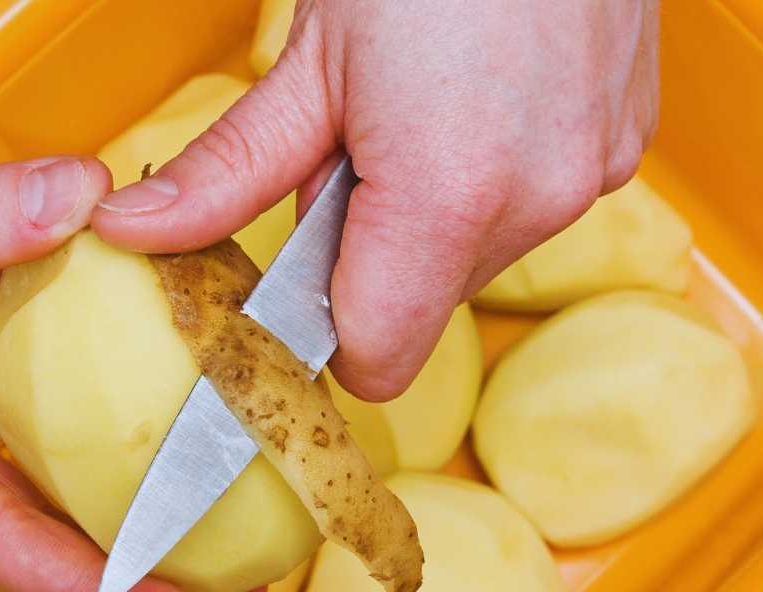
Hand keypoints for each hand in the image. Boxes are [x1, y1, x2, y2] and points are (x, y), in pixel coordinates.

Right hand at [0, 2, 255, 591]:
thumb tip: (81, 208)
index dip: (86, 582)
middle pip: (37, 484)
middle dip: (131, 518)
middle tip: (230, 544)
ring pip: (53, 392)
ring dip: (132, 409)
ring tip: (223, 437)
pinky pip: (46, 298)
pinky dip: (101, 297)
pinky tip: (167, 299)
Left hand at [92, 0, 658, 399]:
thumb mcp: (309, 65)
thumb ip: (228, 171)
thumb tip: (136, 234)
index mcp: (448, 197)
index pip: (378, 356)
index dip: (326, 336)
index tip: (296, 285)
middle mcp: (537, 203)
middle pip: (423, 302)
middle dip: (373, 252)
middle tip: (354, 148)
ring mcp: (593, 176)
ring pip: (478, 256)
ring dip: (434, 213)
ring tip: (420, 111)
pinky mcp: (625, 150)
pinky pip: (533, 205)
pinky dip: (493, 178)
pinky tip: (476, 103)